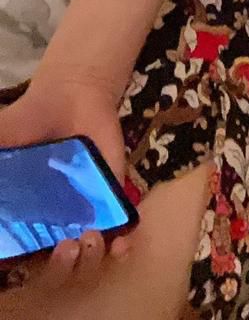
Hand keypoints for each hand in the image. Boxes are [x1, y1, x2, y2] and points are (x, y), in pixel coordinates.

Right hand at [0, 73, 132, 301]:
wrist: (71, 94)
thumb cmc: (30, 119)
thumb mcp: (3, 135)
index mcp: (24, 218)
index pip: (21, 258)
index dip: (21, 269)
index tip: (22, 266)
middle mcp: (52, 224)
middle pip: (56, 268)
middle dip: (61, 268)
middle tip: (64, 248)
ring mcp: (82, 215)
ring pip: (87, 259)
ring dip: (91, 260)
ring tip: (90, 238)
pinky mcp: (110, 201)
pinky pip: (118, 232)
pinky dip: (120, 244)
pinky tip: (121, 244)